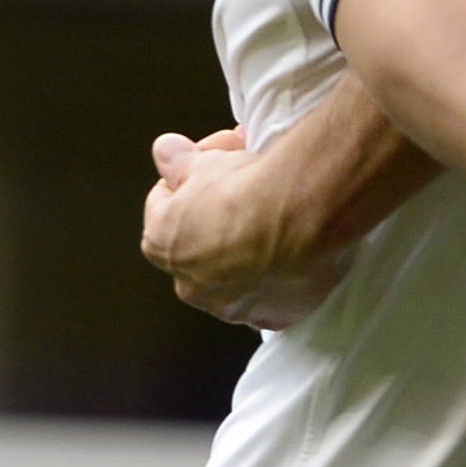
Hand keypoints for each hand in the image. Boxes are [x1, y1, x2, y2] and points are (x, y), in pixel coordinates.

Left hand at [141, 128, 345, 329]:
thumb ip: (178, 161)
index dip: (194, 171)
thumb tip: (165, 150)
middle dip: (221, 212)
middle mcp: (190, 284)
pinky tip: (297, 247)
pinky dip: (283, 274)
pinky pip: (275, 294)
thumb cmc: (249, 191)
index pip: (167, 201)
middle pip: (203, 240)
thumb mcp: (205, 161)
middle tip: (251, 177)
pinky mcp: (275, 316)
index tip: (221, 153)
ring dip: (250, 247)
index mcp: (164, 244)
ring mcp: (233, 305)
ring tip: (281, 211)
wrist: (301, 219)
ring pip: (238, 273)